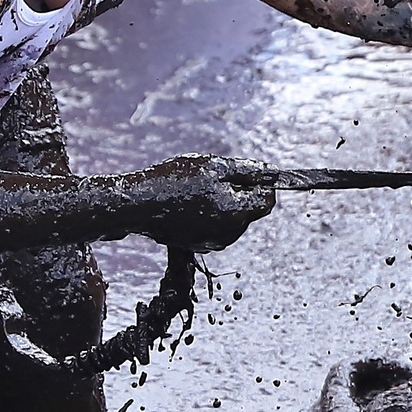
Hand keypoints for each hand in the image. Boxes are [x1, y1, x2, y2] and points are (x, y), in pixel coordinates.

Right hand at [125, 154, 278, 252]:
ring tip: (197, 191)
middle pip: (249, 210)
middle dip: (239, 193)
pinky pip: (216, 227)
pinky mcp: (200, 244)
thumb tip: (271, 173)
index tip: (243, 173)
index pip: (268, 201)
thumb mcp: (214, 166)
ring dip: (223, 203)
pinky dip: (209, 214)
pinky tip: (189, 204)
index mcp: (237, 213)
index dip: (260, 184)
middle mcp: (230, 233)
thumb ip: (248, 171)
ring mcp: (215, 242)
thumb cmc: (175, 181)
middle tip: (211, 179)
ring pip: (232, 218)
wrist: (140, 204)